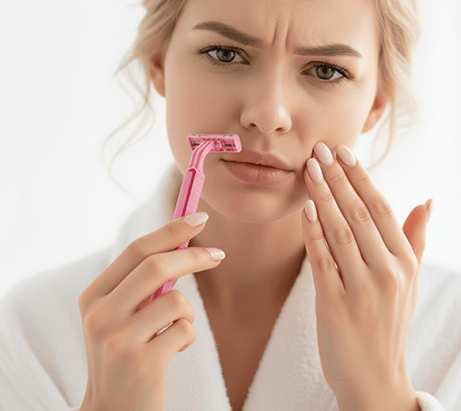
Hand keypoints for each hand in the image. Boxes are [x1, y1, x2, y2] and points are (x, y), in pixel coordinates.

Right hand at [78, 213, 223, 410]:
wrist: (112, 410)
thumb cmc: (125, 352)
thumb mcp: (121, 314)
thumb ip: (142, 282)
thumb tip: (183, 241)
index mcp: (94, 296)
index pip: (137, 250)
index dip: (171, 230)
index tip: (200, 218)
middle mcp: (100, 315)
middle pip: (156, 266)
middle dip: (193, 256)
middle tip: (218, 255)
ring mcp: (118, 340)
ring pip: (176, 300)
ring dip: (188, 311)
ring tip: (177, 328)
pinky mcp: (141, 363)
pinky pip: (185, 330)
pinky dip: (189, 336)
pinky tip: (173, 350)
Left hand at [302, 141, 429, 410]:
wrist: (375, 379)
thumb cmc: (389, 322)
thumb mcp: (410, 281)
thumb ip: (415, 239)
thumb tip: (427, 200)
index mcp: (405, 262)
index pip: (381, 208)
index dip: (361, 177)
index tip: (344, 152)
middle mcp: (387, 272)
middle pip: (358, 213)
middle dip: (337, 178)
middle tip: (320, 150)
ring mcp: (362, 288)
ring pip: (339, 230)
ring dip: (322, 196)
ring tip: (309, 169)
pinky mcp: (335, 304)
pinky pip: (321, 259)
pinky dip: (312, 232)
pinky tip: (305, 208)